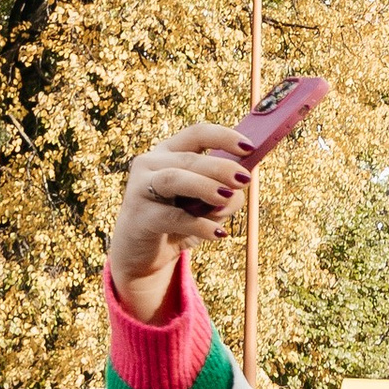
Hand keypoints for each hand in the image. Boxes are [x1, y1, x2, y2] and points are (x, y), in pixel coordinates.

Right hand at [107, 127, 250, 321]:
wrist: (145, 253)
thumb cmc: (180, 222)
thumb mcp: (208, 205)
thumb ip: (225, 193)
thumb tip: (237, 191)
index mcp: (169, 153)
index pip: (197, 134)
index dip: (224, 137)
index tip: (250, 148)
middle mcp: (150, 164)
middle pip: (189, 158)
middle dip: (220, 167)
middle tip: (244, 178)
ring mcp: (140, 189)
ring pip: (173, 179)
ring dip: (204, 186)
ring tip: (226, 197)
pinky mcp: (138, 217)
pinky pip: (171, 217)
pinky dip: (199, 224)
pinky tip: (218, 233)